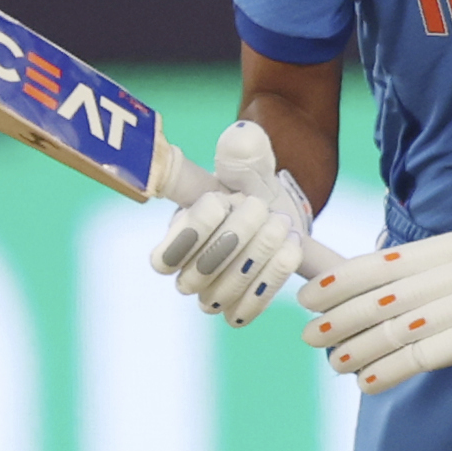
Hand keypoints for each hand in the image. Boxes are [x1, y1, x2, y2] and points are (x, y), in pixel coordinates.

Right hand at [149, 120, 312, 324]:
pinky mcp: (237, 308)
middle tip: (261, 207)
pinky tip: (289, 251)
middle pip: (196, 273)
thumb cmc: (253, 186)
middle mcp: (187, 270)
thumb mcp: (247, 164)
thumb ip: (240, 153)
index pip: (162, 257)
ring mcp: (211, 294)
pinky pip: (242, 313)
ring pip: (220, 294)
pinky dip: (268, 283)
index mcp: (176, 235)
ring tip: (282, 225)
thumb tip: (241, 138)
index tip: (219, 201)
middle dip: (232, 239)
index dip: (187, 235)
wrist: (280, 208)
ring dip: (256, 259)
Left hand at [300, 226, 451, 391]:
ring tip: (335, 362)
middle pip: (387, 301)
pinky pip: (424, 357)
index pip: (382, 265)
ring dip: (361, 351)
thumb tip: (320, 285)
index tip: (307, 298)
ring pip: (401, 331)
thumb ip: (384, 278)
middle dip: (342, 321)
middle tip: (311, 336)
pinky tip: (366, 381)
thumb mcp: (427, 268)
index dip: (341, 283)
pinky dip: (391, 371)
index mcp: (444, 248)